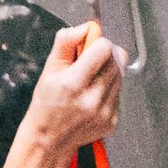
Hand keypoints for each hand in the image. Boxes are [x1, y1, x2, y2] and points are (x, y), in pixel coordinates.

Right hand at [22, 20, 123, 160]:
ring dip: (109, 73)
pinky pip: (119, 95)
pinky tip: (94, 97)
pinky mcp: (112, 121)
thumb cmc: (47, 103)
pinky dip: (109, 91)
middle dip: (105, 57)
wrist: (49, 139)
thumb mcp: (49, 68)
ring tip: (91, 81)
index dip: (98, 44)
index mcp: (74, 82)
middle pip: (116, 60)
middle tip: (90, 64)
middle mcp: (92, 99)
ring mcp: (104, 112)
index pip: (104, 49)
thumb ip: (66, 42)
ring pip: (120, 76)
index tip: (90, 48)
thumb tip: (86, 28)